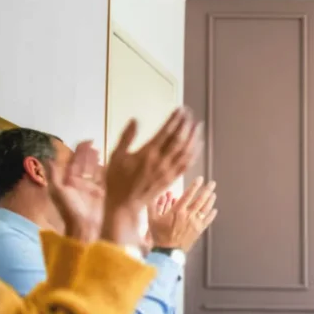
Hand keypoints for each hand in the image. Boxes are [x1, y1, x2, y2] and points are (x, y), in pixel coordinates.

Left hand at [46, 141, 104, 242]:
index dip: (80, 151)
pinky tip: (113, 167)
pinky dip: (108, 173)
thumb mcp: (58, 191)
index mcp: (69, 180)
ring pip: (95, 171)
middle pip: (85, 164)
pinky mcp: (103, 194)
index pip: (75, 161)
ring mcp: (92, 188)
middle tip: (96, 146)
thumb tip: (48, 158)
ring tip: (103, 153)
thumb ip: (54, 175)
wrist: (85, 228)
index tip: (88, 141)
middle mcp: (80, 183)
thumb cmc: (71, 210)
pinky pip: (105, 180)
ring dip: (98, 162)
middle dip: (89, 154)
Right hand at [102, 109, 200, 246]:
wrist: (124, 204)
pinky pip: (187, 164)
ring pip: (186, 151)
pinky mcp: (172, 179)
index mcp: (147, 153)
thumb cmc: (117, 180)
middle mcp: (161, 161)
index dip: (174, 120)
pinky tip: (198, 145)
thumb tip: (135, 120)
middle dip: (186, 125)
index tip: (180, 110)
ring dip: (193, 137)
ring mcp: (168, 171)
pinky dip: (194, 153)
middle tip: (190, 114)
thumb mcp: (116, 156)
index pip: (165, 132)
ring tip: (197, 125)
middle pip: (179, 139)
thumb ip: (126, 137)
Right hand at [148, 176, 217, 251]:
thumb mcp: (152, 219)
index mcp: (177, 211)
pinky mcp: (198, 230)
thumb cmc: (159, 235)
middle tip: (212, 183)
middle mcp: (188, 215)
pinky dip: (212, 214)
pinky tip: (214, 210)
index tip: (200, 178)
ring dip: (211, 200)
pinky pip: (207, 220)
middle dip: (207, 190)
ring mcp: (195, 223)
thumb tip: (154, 194)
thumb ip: (153, 205)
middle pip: (201, 199)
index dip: (195, 185)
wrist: (168, 251)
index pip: (188, 194)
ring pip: (206, 209)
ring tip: (213, 193)